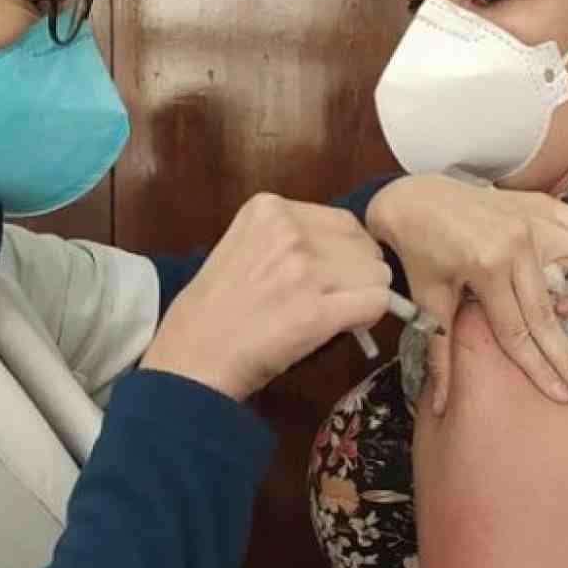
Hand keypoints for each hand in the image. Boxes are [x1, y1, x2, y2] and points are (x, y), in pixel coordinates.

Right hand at [142, 194, 393, 400]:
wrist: (191, 358)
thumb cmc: (210, 310)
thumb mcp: (241, 247)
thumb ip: (286, 239)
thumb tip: (342, 251)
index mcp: (268, 209)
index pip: (342, 221)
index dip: (345, 251)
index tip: (331, 273)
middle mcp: (289, 231)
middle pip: (363, 245)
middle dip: (359, 272)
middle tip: (336, 297)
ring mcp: (304, 270)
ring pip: (376, 274)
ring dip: (365, 295)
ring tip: (336, 313)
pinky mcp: (317, 312)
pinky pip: (376, 302)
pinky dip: (371, 315)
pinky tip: (349, 324)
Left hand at [367, 175, 567, 415]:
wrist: (412, 198)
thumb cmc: (418, 251)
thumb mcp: (427, 301)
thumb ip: (440, 354)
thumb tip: (439, 404)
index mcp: (487, 267)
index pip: (519, 331)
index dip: (541, 369)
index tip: (563, 397)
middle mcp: (518, 243)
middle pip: (552, 311)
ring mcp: (533, 219)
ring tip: (567, 309)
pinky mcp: (539, 204)